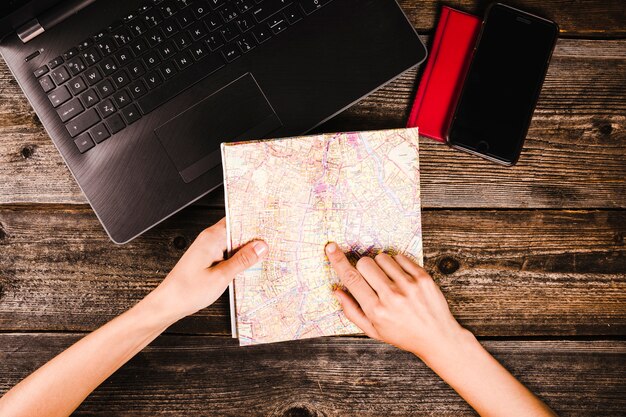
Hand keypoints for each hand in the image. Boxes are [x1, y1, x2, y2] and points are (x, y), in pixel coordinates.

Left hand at [155, 218, 267, 319]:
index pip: (239, 220)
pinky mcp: (208, 258)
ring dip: (248, 250)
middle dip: (255, 238)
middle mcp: (210, 239)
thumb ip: (243, 260)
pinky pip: (228, 253)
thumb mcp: (221, 276)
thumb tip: (261, 246)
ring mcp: (209, 248)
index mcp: (212, 237)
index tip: (272, 226)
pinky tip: (248, 267)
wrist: (167, 304)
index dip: (256, 222)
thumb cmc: (187, 291)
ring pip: (235, 243)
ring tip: (264, 257)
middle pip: (239, 231)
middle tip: (274, 245)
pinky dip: (239, 258)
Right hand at [325, 243, 469, 363]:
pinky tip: (401, 278)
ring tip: (389, 281)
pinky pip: (400, 256)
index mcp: (375, 310)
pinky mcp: (422, 277)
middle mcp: (391, 296)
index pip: (351, 278)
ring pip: (382, 257)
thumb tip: (337, 291)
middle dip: (363, 268)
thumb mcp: (373, 331)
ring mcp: (408, 285)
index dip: (338, 260)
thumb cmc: (402, 334)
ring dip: (380, 265)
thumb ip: (352, 311)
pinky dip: (396, 263)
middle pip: (365, 263)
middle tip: (372, 280)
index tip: (331, 247)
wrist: (437, 337)